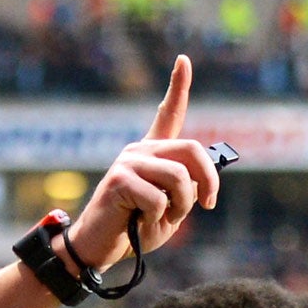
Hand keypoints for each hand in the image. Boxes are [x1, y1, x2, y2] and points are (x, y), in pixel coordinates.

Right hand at [66, 57, 221, 270]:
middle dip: (208, 180)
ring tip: (165, 219)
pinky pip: (158, 198)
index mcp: (152, 154)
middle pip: (191, 149)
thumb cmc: (134, 230)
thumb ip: (186, 191)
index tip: (183, 59)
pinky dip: (158, 218)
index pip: (168, 114)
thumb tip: (201, 181)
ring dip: (181, 206)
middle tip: (207, 205)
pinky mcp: (119, 180)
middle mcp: (140, 150)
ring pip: (179, 177)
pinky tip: (141, 222)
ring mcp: (128, 162)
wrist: (99, 248)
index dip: (178, 86)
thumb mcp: (170, 210)